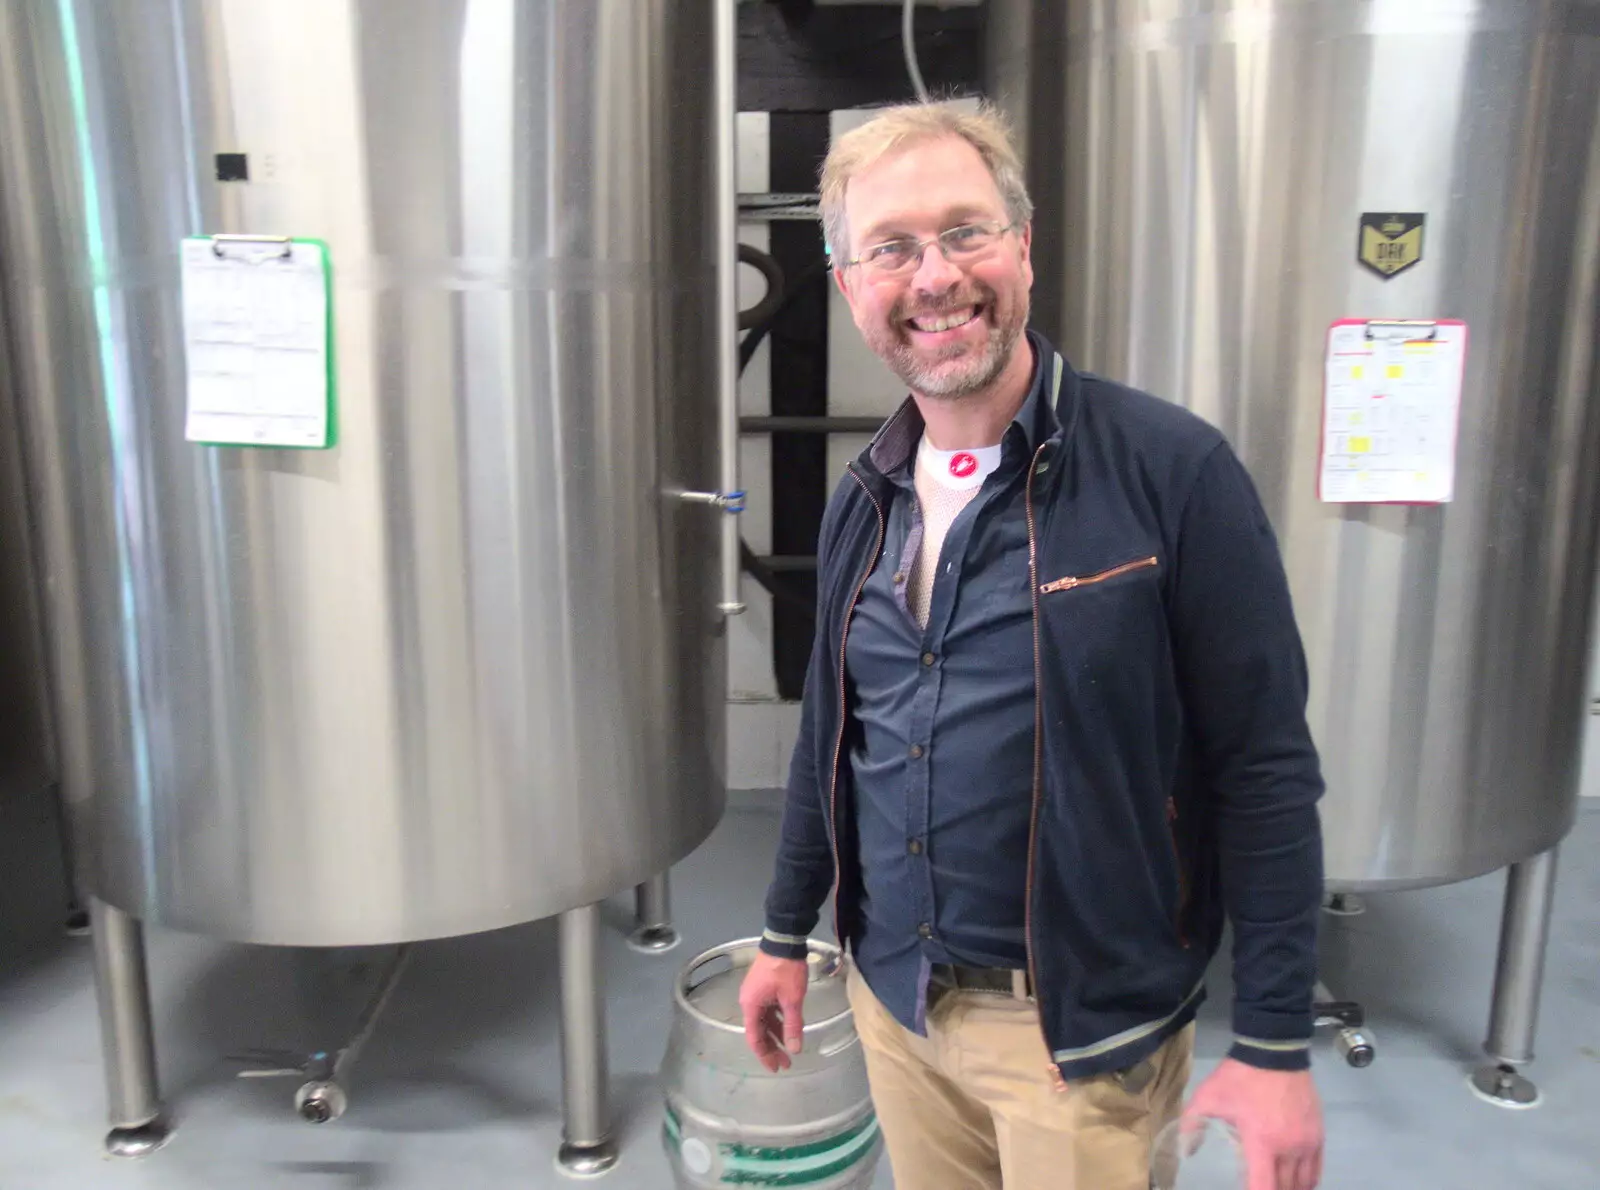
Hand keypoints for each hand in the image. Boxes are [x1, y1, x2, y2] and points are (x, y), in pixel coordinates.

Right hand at [738, 952, 809, 1071]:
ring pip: (765, 1022)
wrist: (784, 940)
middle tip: (786, 1063)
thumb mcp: (792, 999)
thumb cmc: (786, 970)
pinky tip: (790, 1027)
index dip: (764, 1056)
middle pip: (759, 1032)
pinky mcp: (764, 988)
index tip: (776, 1068)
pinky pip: (769, 1011)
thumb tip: (793, 1049)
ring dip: (776, 1035)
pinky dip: (778, 1021)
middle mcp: (749, 1002)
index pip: (755, 1038)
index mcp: (751, 1006)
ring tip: (790, 1048)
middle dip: (772, 1048)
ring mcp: (756, 994)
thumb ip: (792, 1025)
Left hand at [1181, 1059, 1322, 1189]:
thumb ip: (1192, 1125)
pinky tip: (1296, 1182)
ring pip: (1303, 1183)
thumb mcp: (1207, 1097)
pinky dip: (1306, 1181)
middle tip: (1258, 1185)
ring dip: (1289, 1189)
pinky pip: (1316, 1169)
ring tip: (1275, 1186)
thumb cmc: (1239, 1077)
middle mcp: (1289, 1148)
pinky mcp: (1318, 1134)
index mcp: (1261, 1142)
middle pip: (1284, 1189)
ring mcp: (1306, 1142)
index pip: (1264, 1188)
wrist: (1273, 1051)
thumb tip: (1184, 1151)